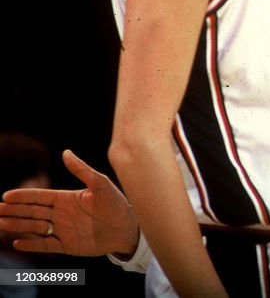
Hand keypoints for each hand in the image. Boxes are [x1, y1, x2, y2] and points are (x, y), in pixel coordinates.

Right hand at [0, 150, 139, 256]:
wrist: (128, 228)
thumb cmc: (117, 203)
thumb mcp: (100, 184)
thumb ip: (81, 170)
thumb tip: (65, 152)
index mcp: (67, 199)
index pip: (40, 197)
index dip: (23, 196)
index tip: (5, 196)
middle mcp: (61, 214)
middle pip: (32, 212)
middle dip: (14, 210)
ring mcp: (63, 230)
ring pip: (35, 228)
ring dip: (18, 225)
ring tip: (2, 223)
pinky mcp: (67, 245)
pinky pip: (45, 245)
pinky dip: (32, 244)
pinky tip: (18, 242)